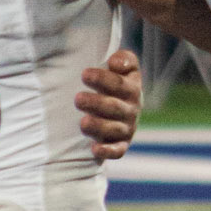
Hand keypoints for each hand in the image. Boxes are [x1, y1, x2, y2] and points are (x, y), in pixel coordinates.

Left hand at [76, 48, 141, 162]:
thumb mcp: (122, 65)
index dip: (102, 79)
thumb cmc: (113, 81)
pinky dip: (108, 151)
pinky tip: (94, 149)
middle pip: (115, 107)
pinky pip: (117, 150)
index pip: (120, 83)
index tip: (84, 74)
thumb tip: (115, 63)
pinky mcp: (121, 144)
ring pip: (115, 129)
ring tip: (82, 122)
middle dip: (96, 103)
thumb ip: (124, 59)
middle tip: (78, 99)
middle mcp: (132, 108)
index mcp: (132, 87)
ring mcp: (127, 128)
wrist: (118, 105)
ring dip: (99, 126)